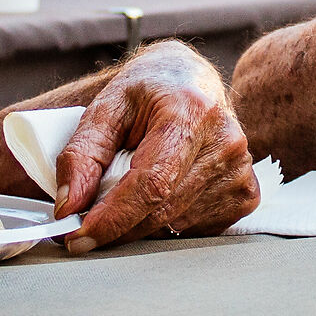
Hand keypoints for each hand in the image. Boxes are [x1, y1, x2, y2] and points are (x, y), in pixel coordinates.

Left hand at [51, 41, 260, 250]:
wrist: (188, 79)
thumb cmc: (147, 92)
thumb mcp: (105, 108)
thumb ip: (82, 155)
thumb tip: (69, 207)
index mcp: (191, 110)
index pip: (152, 183)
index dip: (112, 217)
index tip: (77, 236)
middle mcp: (225, 140)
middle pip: (163, 209)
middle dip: (117, 226)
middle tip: (82, 225)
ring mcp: (241, 168)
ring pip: (177, 224)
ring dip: (141, 224)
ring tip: (126, 196)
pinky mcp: (247, 192)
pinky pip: (197, 228)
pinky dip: (168, 222)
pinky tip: (162, 195)